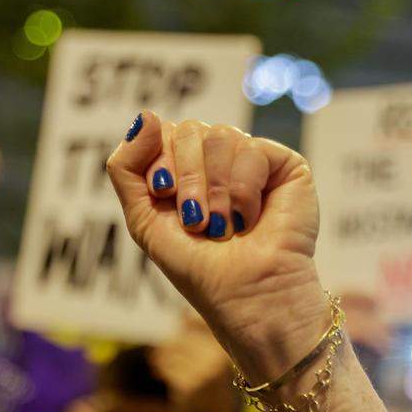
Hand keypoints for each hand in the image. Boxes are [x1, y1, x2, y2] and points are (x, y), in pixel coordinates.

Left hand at [107, 112, 329, 381]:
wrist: (246, 296)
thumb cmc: (199, 267)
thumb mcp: (144, 219)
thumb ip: (126, 168)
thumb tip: (145, 114)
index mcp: (186, 169)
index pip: (163, 131)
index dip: (159, 160)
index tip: (164, 194)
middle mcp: (219, 160)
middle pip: (189, 130)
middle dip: (187, 179)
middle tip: (197, 220)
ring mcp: (252, 161)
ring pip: (220, 136)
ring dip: (215, 189)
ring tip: (224, 226)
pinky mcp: (286, 166)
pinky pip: (252, 149)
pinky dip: (243, 190)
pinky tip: (251, 219)